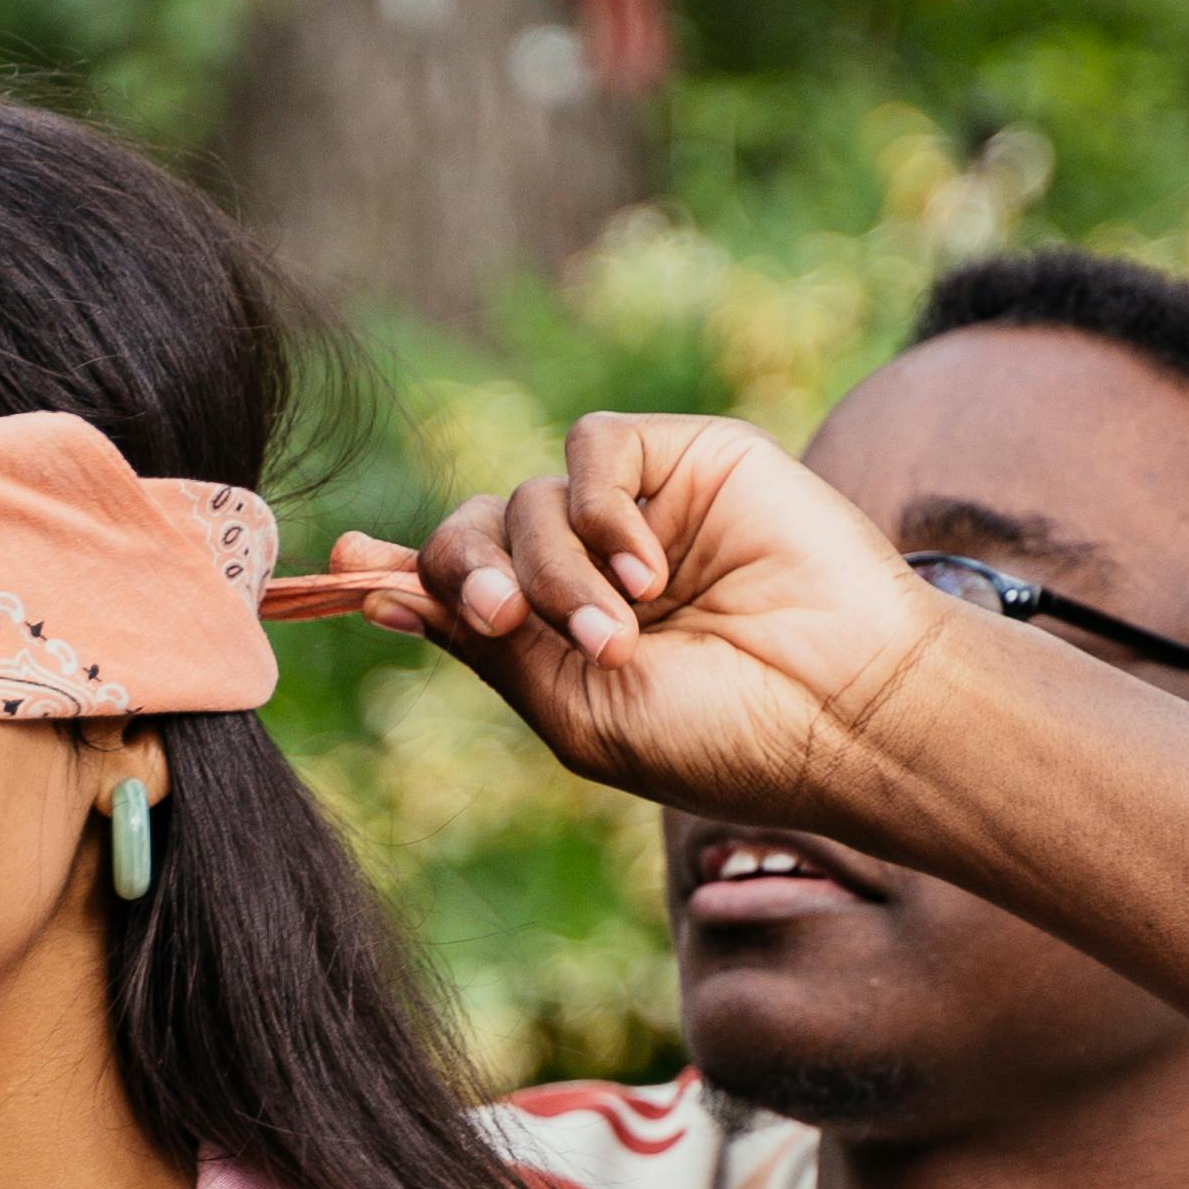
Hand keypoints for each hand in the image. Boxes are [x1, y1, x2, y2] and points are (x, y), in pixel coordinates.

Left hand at [325, 412, 952, 828]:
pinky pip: (591, 450)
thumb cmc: (722, 738)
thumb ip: (485, 651)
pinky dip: (598, 512)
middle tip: (500, 618)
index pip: (455, 587)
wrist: (843, 708)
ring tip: (622, 633)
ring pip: (524, 497)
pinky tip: (649, 574)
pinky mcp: (684, 460)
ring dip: (553, 570)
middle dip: (465, 575)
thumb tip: (378, 591)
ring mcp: (635, 514)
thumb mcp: (580, 715)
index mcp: (557, 638)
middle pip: (471, 533)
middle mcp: (588, 570)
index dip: (398, 572)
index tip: (345, 567)